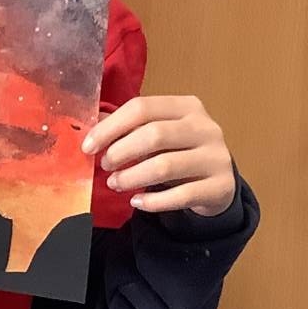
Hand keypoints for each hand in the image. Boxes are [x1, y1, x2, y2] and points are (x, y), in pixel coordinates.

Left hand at [84, 95, 236, 217]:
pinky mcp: (219, 187)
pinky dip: (153, 201)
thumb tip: (93, 125)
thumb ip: (131, 128)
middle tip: (105, 165)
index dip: (110, 127)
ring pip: (165, 166)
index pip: (142, 108)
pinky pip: (180, 196)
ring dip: (132, 177)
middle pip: (154, 134)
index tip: (88, 146)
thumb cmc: (182, 153)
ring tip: (115, 183)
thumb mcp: (161, 134)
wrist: (219, 182)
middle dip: (121, 152)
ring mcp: (216, 157)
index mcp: (187, 106)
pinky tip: (137, 202)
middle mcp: (205, 128)